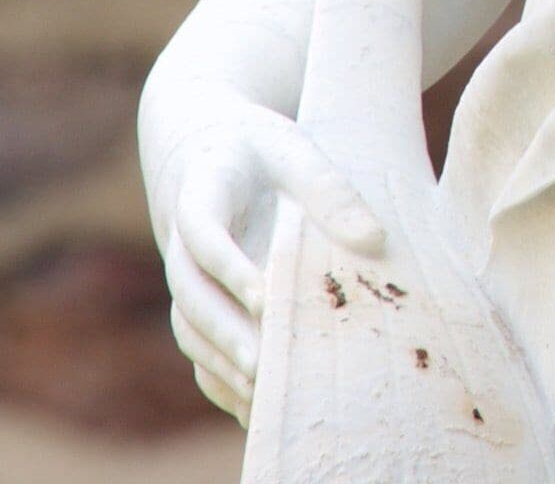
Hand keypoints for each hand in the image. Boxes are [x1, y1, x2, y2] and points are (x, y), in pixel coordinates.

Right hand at [146, 89, 383, 419]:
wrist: (208, 152)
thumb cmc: (262, 151)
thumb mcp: (295, 149)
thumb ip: (330, 189)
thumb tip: (374, 239)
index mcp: (200, 193)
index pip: (203, 234)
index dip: (229, 267)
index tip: (264, 297)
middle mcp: (181, 243)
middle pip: (190, 294)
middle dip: (225, 331)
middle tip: (264, 363)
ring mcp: (186, 278)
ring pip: (190, 328)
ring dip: (223, 362)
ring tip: (265, 393)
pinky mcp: (197, 304)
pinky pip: (200, 347)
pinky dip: (221, 376)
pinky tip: (257, 405)